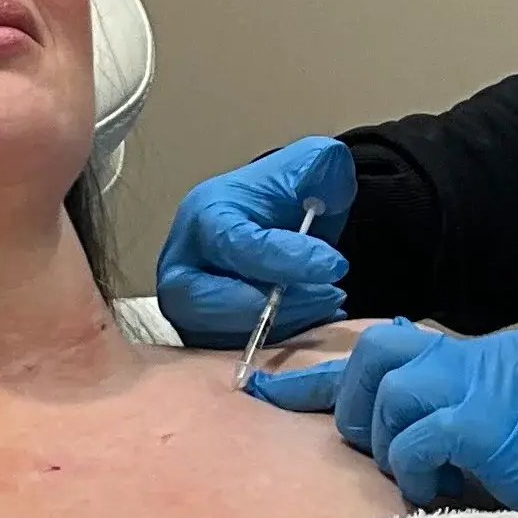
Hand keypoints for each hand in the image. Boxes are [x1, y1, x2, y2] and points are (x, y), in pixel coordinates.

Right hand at [155, 137, 355, 349]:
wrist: (277, 225)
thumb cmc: (287, 197)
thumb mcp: (310, 167)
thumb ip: (322, 166)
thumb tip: (327, 185)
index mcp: (204, 215)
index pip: (236, 244)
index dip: (287, 258)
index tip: (336, 264)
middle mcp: (182, 263)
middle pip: (205, 299)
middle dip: (272, 305)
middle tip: (327, 295)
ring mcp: (187, 304)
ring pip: (218, 333)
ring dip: (280, 327)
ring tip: (327, 306)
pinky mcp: (203, 334)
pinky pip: (232, 352)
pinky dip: (279, 344)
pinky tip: (317, 323)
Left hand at [250, 320, 517, 517]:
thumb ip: (484, 431)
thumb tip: (424, 451)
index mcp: (506, 360)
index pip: (404, 348)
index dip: (338, 374)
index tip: (284, 391)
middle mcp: (493, 357)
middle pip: (380, 350)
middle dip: (353, 401)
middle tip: (370, 454)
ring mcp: (491, 382)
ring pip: (387, 387)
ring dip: (388, 443)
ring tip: (422, 483)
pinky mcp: (489, 421)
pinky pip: (413, 435)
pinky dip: (414, 470)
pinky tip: (442, 496)